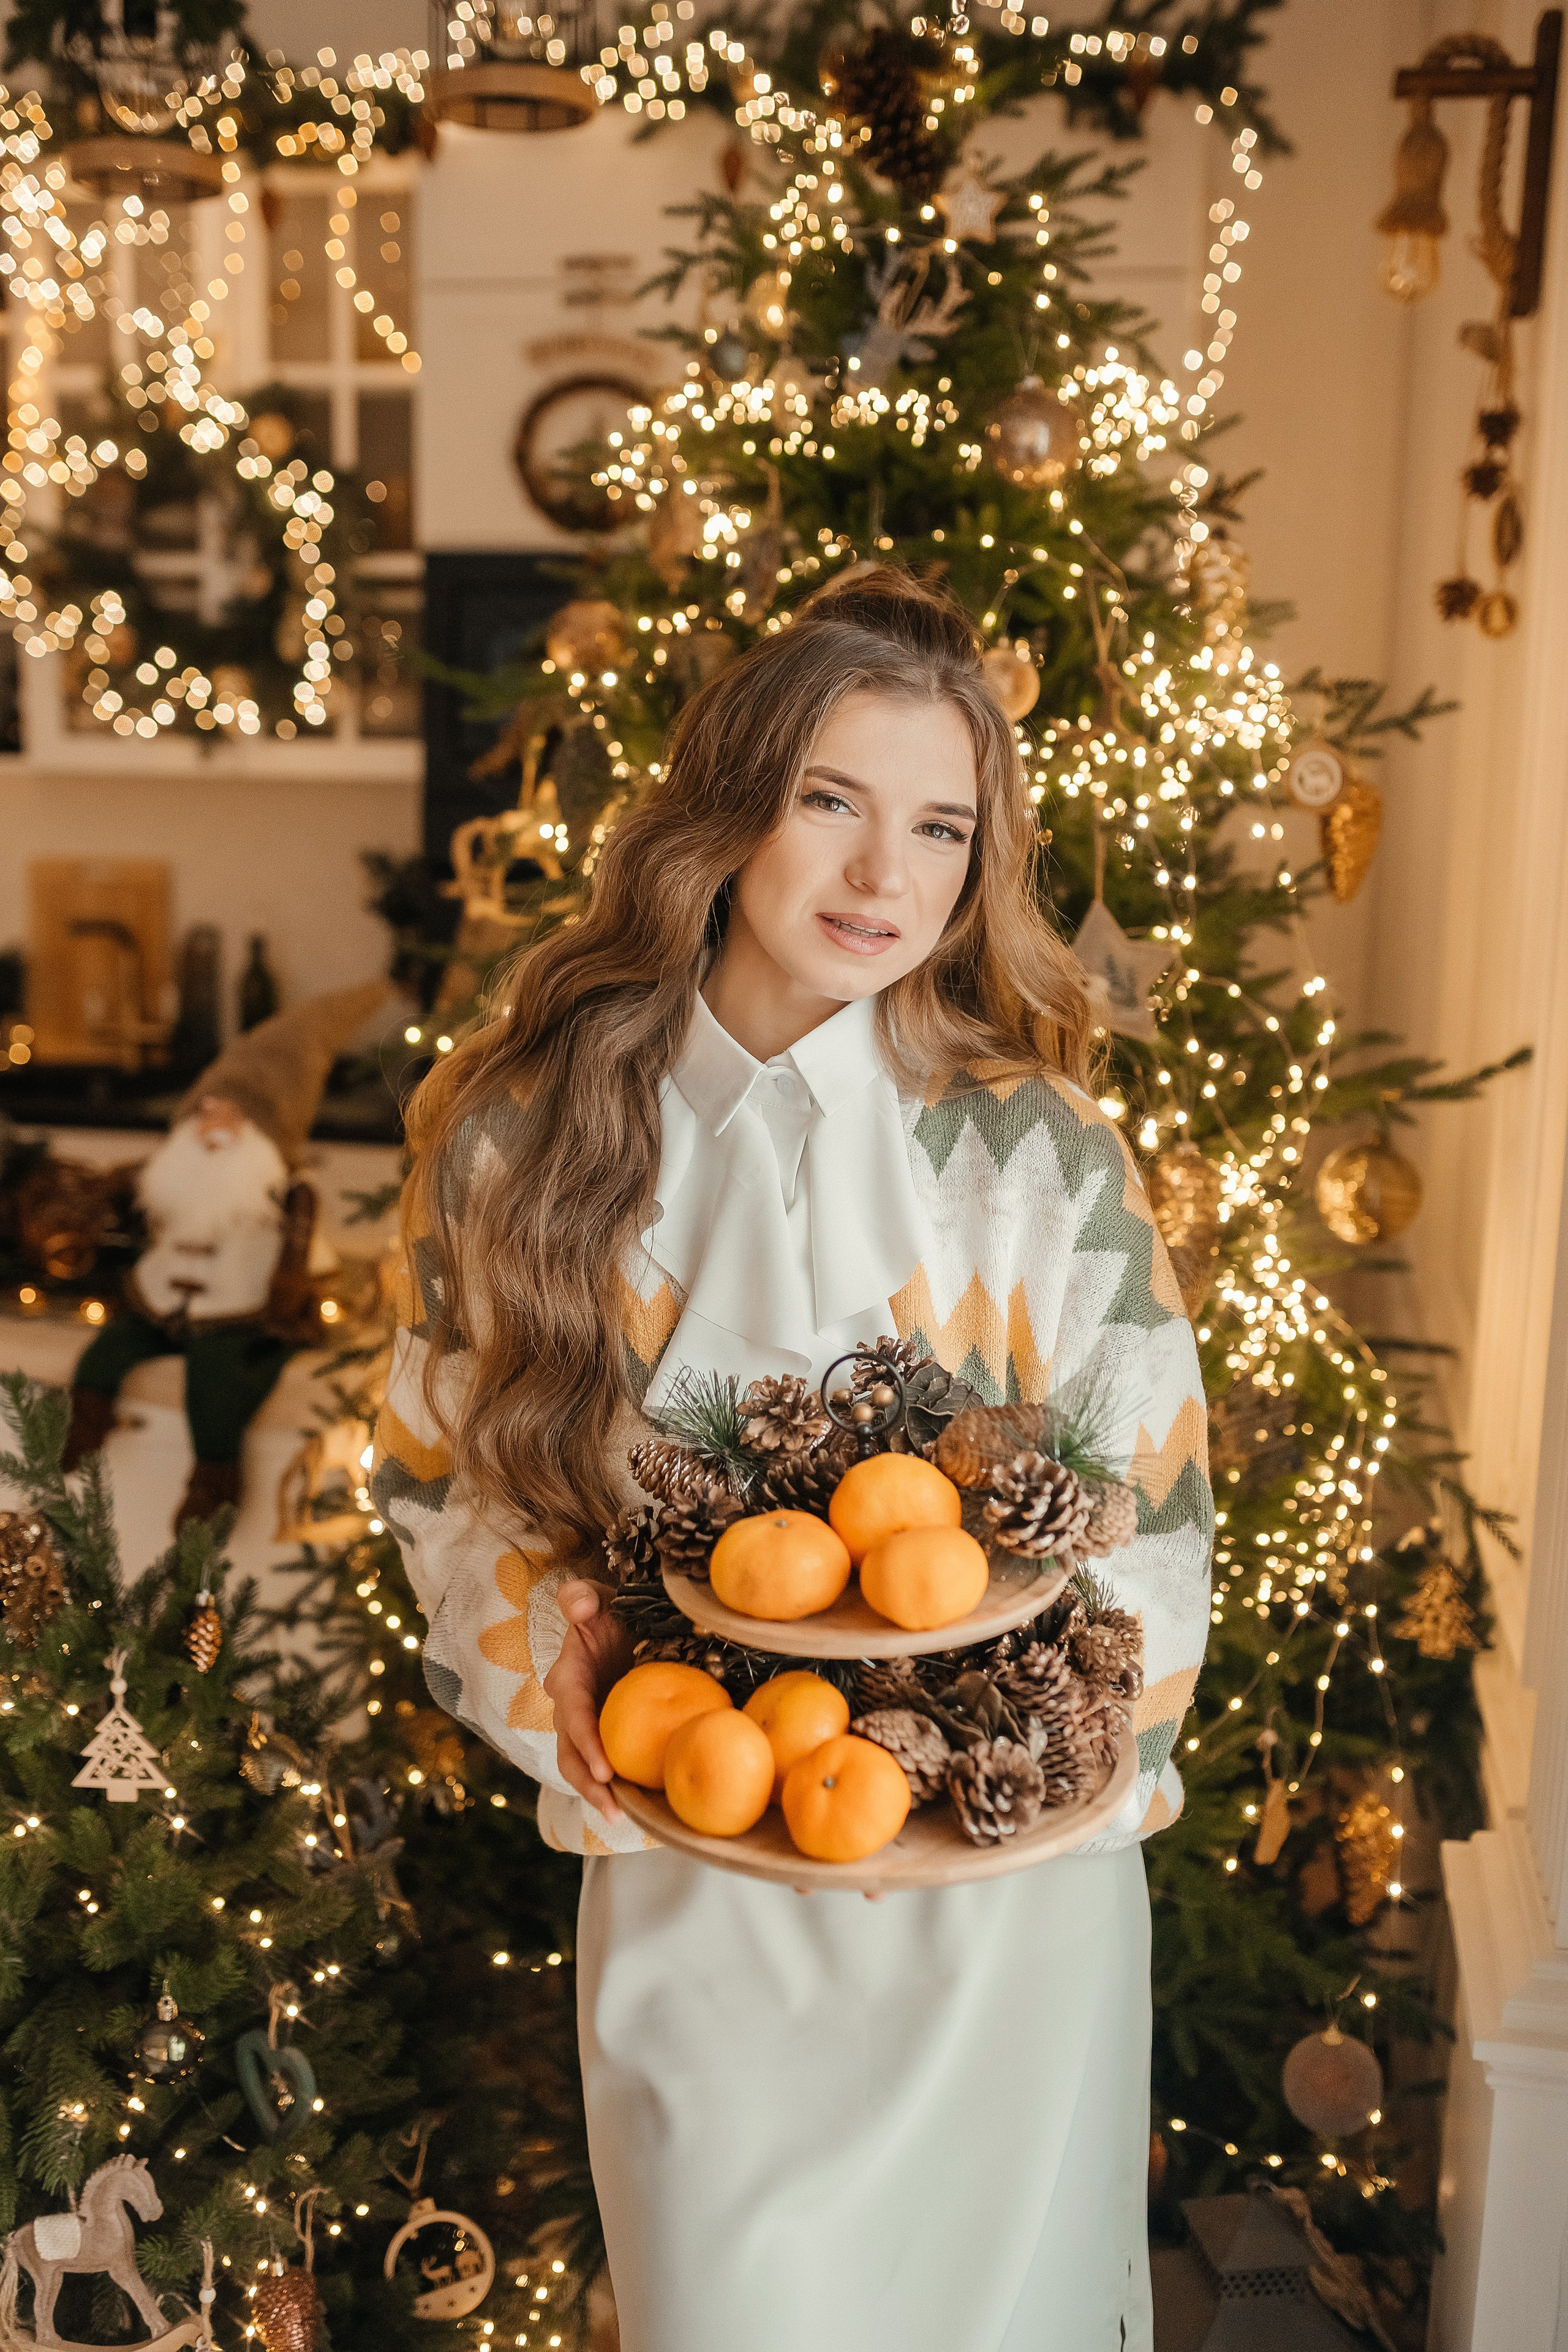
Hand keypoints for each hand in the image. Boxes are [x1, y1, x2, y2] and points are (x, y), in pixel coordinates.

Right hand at [544, 1579, 633, 1823]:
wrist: (621, 1622)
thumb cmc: (608, 1610)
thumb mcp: (596, 1597)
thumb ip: (580, 1597)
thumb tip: (577, 1604)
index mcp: (568, 1679)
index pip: (573, 1717)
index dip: (586, 1745)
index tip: (605, 1771)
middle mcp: (573, 1710)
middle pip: (573, 1757)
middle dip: (590, 1788)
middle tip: (615, 1811)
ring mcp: (589, 1727)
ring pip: (585, 1770)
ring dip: (602, 1797)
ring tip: (626, 1820)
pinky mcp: (608, 1735)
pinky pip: (611, 1764)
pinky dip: (622, 1786)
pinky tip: (648, 1806)